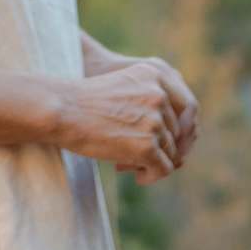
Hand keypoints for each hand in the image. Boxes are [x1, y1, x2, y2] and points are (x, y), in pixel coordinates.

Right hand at [46, 59, 193, 181]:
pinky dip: (152, 176)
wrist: (60, 110)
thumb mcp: (126, 89)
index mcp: (156, 73)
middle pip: (179, 134)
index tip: (170, 145)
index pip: (189, 108)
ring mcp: (155, 120)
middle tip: (139, 157)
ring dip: (153, 162)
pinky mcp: (147, 145)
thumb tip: (180, 145)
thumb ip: (153, 104)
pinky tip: (136, 176)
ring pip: (171, 154)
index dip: (184, 131)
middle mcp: (160, 94)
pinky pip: (163, 169)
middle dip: (162, 149)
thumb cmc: (85, 103)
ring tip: (127, 164)